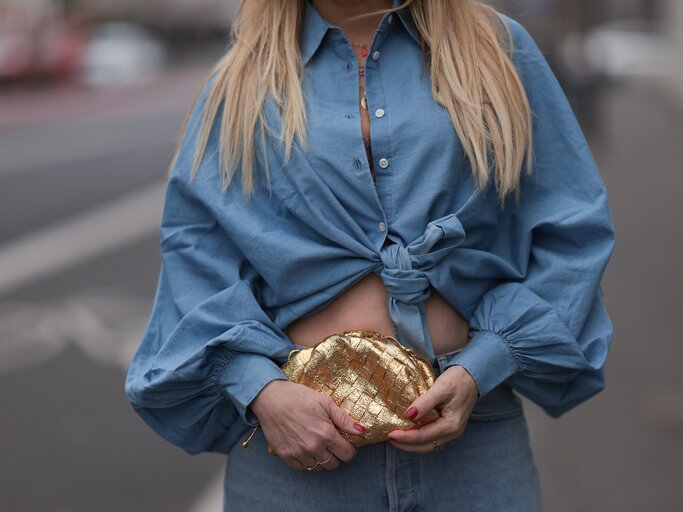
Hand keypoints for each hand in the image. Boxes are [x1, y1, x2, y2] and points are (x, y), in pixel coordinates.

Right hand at [249, 380, 365, 470]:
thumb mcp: (325, 402)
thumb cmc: (299, 397)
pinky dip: (306, 461)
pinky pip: (302, 468)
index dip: (349, 449)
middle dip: (336, 455)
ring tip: (317, 444)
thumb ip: (344, 419)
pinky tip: (305, 448)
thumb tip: (361, 431)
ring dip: (321, 459)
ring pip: (318, 468)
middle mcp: (314, 447)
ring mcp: (299, 453)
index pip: (347, 454)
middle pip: (333, 464)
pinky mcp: (286, 456)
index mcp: (326, 434)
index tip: (345, 443)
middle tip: (330, 442)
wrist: (271, 398)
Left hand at [387, 365, 478, 451]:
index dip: (405, 437)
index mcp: (451, 425)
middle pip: (425, 446)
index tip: (390, 434)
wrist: (473, 376)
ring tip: (395, 437)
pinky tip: (408, 431)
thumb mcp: (441, 388)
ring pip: (428, 444)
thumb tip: (408, 415)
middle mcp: (452, 432)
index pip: (423, 436)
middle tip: (388, 438)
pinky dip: (418, 438)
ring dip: (411, 443)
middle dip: (406, 444)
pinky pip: (431, 437)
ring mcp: (451, 431)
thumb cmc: (458, 380)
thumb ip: (425, 403)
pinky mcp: (448, 426)